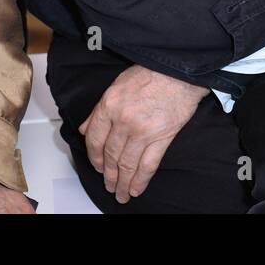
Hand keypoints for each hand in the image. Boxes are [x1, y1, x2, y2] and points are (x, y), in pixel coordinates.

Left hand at [79, 64, 208, 203]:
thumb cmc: (150, 73)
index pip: (94, 139)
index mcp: (109, 105)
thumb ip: (99, 109)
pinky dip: (141, 180)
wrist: (178, 71)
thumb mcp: (117, 85)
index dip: (94, 157)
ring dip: (122, 183)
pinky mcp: (162, 137)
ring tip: (121, 193)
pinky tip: (136, 189)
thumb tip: (85, 128)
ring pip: (127, 164)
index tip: (97, 166)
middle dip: (108, 175)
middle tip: (109, 185)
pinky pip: (148, 165)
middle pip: (110, 155)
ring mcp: (142, 131)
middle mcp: (123, 120)